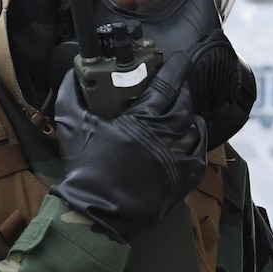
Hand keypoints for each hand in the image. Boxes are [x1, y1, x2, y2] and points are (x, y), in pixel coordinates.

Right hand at [52, 45, 209, 241]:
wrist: (98, 212)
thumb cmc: (85, 168)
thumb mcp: (71, 125)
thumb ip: (71, 93)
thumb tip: (72, 71)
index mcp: (141, 120)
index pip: (167, 85)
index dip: (177, 69)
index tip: (181, 59)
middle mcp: (165, 136)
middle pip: (184, 102)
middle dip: (182, 89)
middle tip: (175, 83)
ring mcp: (179, 157)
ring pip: (194, 125)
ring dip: (188, 113)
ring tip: (179, 107)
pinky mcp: (186, 177)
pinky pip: (201, 149)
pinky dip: (198, 136)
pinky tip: (190, 130)